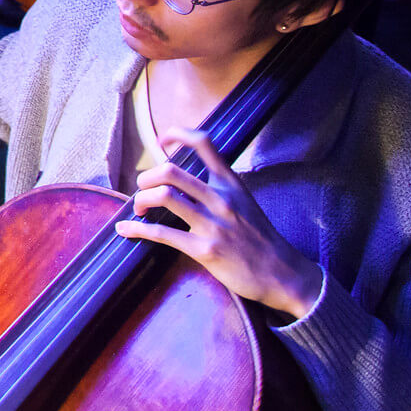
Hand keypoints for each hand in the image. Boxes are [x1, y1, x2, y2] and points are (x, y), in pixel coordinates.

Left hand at [116, 128, 325, 320]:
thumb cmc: (261, 239)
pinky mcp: (205, 249)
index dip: (178, 135)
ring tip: (139, 208)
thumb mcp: (245, 202)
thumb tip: (185, 180)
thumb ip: (219, 189)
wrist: (285, 275)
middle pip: (171, 171)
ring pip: (164, 196)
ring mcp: (213, 224)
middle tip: (143, 188)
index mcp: (231, 184)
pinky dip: (136, 230)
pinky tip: (125, 230)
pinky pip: (162, 234)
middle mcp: (221, 199)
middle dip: (147, 177)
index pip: (205, 143)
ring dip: (141, 200)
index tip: (162, 142)